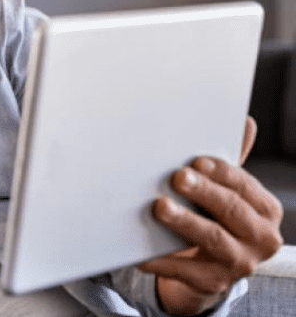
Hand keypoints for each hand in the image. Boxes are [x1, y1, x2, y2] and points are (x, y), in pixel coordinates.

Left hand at [138, 117, 283, 315]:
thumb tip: (246, 122)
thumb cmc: (214, 217)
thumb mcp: (224, 190)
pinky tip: (141, 250)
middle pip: (231, 210)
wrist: (206, 265)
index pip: (244, 186)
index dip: (220, 172)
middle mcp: (260, 238)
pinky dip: (162, 259)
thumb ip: (229, 164)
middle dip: (203, 192)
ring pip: (212, 239)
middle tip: (177, 177)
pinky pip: (185, 270)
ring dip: (184, 222)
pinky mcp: (213, 282)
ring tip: (160, 207)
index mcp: (264, 210)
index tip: (195, 161)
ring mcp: (239, 263)